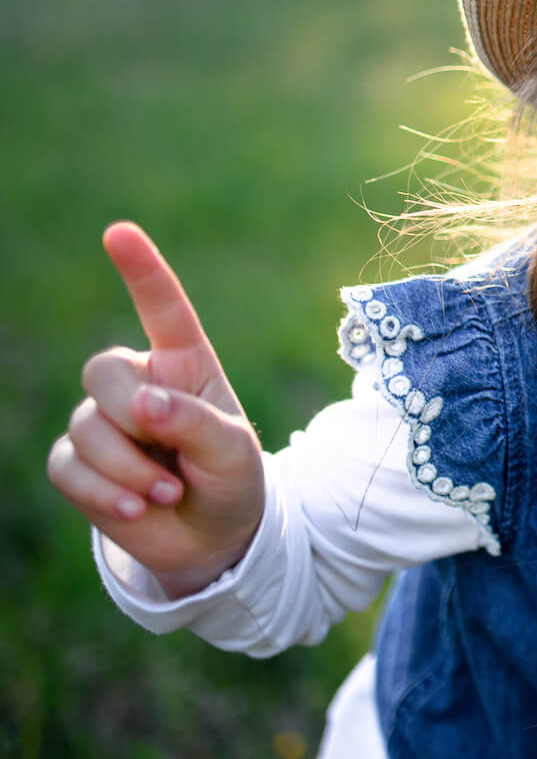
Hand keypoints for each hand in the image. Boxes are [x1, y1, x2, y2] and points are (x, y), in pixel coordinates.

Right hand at [46, 223, 264, 598]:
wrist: (215, 539)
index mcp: (184, 365)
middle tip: (174, 461)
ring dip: (129, 470)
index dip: (142, 270)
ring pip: (85, 427)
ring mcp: (104, 423)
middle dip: (132, 416)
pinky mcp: (79, 465)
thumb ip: (193, 422)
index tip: (119, 233)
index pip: (161, 309)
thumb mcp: (233, 451)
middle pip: (103, 371)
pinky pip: (67, 468)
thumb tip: (143, 406)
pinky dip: (104, 494)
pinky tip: (138, 510)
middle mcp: (139, 384)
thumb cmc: (232, 481)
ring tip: (167, 491)